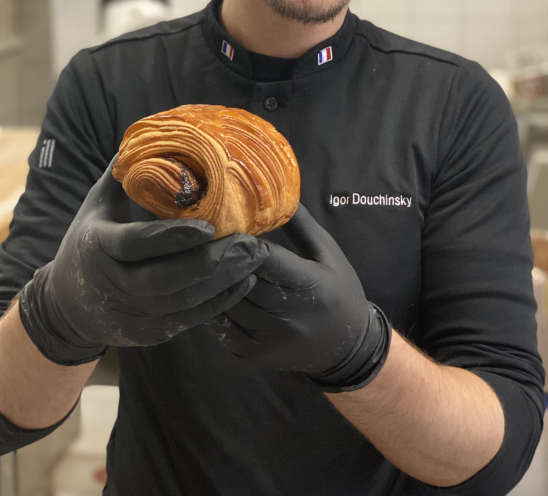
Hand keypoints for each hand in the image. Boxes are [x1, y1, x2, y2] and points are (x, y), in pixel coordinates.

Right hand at [19, 157, 267, 364]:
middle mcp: (112, 285)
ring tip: (257, 257)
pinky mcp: (149, 334)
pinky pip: (189, 320)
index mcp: (98, 246)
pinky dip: (220, 302)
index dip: (172, 237)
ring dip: (224, 281)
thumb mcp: (99, 202)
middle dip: (213, 263)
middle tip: (252, 243)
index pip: (136, 244)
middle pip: (165, 280)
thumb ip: (126, 171)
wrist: (68, 305)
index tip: (209, 226)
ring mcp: (131, 315)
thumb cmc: (91, 238)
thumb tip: (158, 131)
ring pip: (182, 302)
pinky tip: (246, 280)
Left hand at [208, 205, 390, 391]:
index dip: (244, 241)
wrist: (346, 348)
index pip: (266, 259)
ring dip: (214, 281)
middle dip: (224, 258)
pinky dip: (214, 305)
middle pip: (242, 281)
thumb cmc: (338, 290)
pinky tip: (209, 288)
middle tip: (204, 237)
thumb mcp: (328, 252)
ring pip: (227, 304)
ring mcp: (269, 341)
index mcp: (312, 287)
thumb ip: (300, 225)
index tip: (227, 222)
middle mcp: (289, 318)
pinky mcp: (253, 355)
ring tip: (201, 258)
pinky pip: (222, 327)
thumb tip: (277, 192)